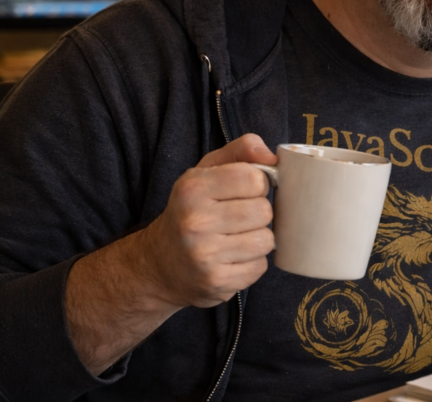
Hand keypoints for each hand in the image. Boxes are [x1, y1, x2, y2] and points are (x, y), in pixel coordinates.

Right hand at [137, 133, 277, 308]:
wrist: (159, 264)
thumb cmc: (191, 210)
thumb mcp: (206, 171)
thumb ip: (241, 151)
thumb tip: (272, 156)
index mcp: (192, 189)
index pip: (254, 179)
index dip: (257, 184)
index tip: (244, 191)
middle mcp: (196, 222)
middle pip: (264, 211)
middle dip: (258, 212)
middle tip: (238, 217)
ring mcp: (205, 256)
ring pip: (266, 240)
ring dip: (257, 238)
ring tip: (236, 237)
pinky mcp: (217, 282)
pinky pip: (260, 266)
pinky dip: (252, 262)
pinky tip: (232, 258)